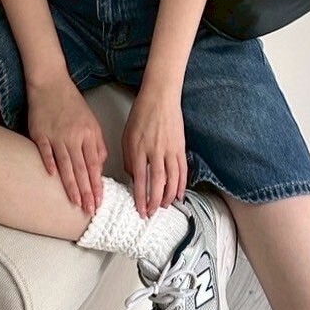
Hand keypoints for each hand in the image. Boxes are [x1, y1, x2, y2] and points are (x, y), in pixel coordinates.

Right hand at [26, 81, 107, 217]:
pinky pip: (45, 151)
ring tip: (75, 202)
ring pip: (66, 165)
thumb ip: (97, 145)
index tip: (100, 201)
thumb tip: (99, 167)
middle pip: (82, 169)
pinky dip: (49, 163)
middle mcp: (74, 136)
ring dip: (71, 185)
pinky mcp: (40, 133)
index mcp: (89, 134)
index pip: (94, 165)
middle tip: (90, 210)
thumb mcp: (91, 122)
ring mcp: (56, 135)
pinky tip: (53, 177)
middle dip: (87, 192)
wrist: (51, 84)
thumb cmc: (72, 105)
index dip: (97, 185)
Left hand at [122, 86, 187, 217]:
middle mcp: (155, 151)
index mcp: (138, 148)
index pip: (140, 179)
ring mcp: (170, 149)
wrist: (160, 97)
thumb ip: (129, 158)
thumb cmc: (141, 114)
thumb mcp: (127, 136)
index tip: (139, 210)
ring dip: (169, 195)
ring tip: (165, 206)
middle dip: (154, 201)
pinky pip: (182, 170)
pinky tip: (180, 193)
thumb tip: (134, 177)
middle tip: (152, 213)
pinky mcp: (181, 147)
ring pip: (172, 179)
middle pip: (157, 183)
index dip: (140, 198)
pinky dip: (182, 184)